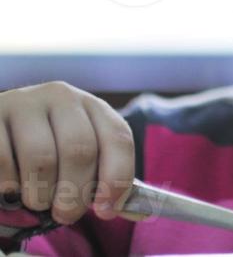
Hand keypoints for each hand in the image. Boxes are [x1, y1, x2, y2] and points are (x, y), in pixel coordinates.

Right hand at [0, 82, 134, 224]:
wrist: (0, 130)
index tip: (107, 210)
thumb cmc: (47, 150)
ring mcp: (24, 103)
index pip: (118, 137)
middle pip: (80, 150)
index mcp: (91, 106)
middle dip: (75, 194)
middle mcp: (61, 97)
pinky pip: (4, 161)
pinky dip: (9, 186)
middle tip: (66, 215)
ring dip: (41, 194)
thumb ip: (105, 181)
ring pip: (41, 159)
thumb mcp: (80, 157)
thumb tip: (139, 212)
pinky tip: (12, 188)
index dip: (117, 178)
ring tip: (37, 201)